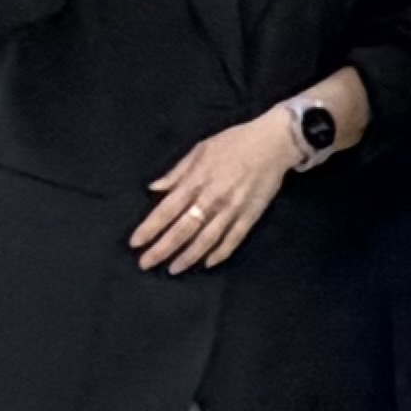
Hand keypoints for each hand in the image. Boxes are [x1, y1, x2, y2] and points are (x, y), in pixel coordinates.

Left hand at [133, 112, 295, 272]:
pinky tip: (207, 263)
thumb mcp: (201, 149)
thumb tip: (154, 188)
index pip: (167, 209)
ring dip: (188, 256)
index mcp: (197, 180)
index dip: (150, 228)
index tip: (135, 243)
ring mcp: (233, 209)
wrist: (275, 142)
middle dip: (162, 249)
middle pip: (183, 229)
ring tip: (173, 269)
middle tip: (146, 264)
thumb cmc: (235, 142)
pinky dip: (220, 253)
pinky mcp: (251, 215)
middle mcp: (212, 198)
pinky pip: (233, 239)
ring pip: (206, 239)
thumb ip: (177, 172)